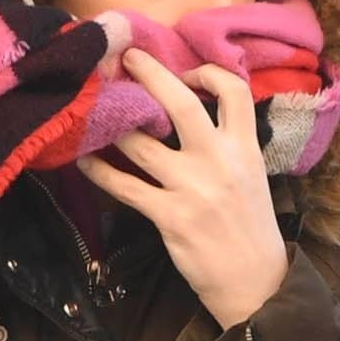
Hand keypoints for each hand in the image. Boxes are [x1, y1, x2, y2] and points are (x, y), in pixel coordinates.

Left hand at [79, 53, 287, 328]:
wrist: (254, 282)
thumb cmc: (249, 227)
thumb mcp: (252, 177)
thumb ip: (228, 144)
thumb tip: (188, 114)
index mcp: (245, 148)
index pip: (234, 90)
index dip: (207, 72)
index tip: (184, 72)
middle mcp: (219, 162)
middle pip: (182, 105)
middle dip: (151, 75)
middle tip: (125, 59)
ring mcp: (193, 189)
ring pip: (143, 144)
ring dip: (114, 126)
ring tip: (94, 111)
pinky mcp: (170, 217)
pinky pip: (125, 187)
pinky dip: (100, 172)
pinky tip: (85, 161)